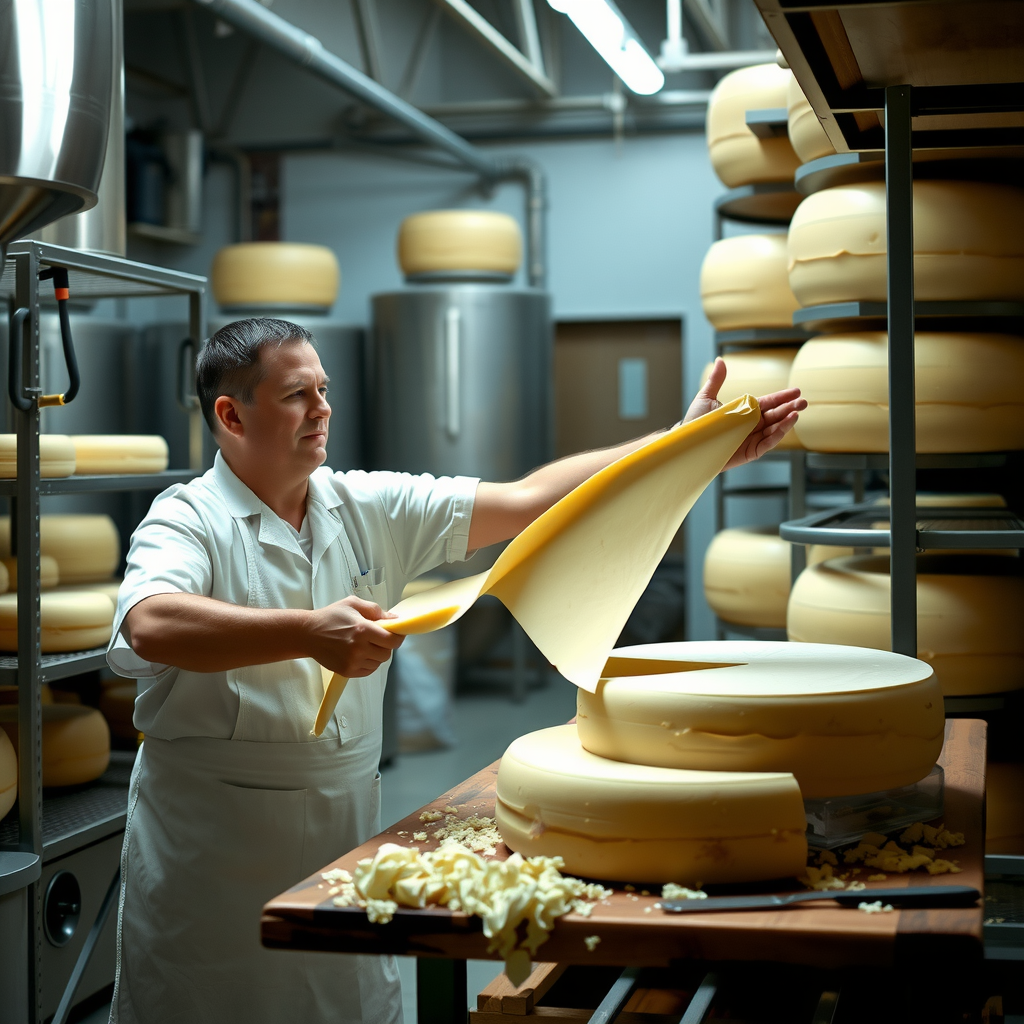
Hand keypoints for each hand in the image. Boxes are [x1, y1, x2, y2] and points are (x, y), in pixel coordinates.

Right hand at [306, 596, 404, 676]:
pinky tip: (359, 653)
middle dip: (385, 645)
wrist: (308, 634)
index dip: (397, 637)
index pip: (393, 640)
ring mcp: (353, 662)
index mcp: (363, 629)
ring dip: (376, 654)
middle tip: (376, 638)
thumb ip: (376, 610)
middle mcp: (359, 648)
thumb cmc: (330, 617)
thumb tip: (395, 619)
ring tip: (364, 645)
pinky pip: (368, 670)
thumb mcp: (353, 604)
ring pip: (378, 663)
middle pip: (387, 653)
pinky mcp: (347, 671)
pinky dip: (368, 663)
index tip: (395, 633)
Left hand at [683, 357, 807, 469]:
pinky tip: (785, 426)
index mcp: (745, 411)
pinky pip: (767, 444)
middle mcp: (751, 425)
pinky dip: (777, 436)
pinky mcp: (750, 452)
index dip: (782, 398)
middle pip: (775, 416)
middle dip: (790, 408)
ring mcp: (752, 439)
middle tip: (803, 402)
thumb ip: (716, 380)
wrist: (687, 444)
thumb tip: (720, 360)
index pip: (768, 403)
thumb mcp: (705, 398)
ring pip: (774, 430)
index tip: (796, 391)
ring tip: (797, 413)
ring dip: (787, 422)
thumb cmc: (695, 423)